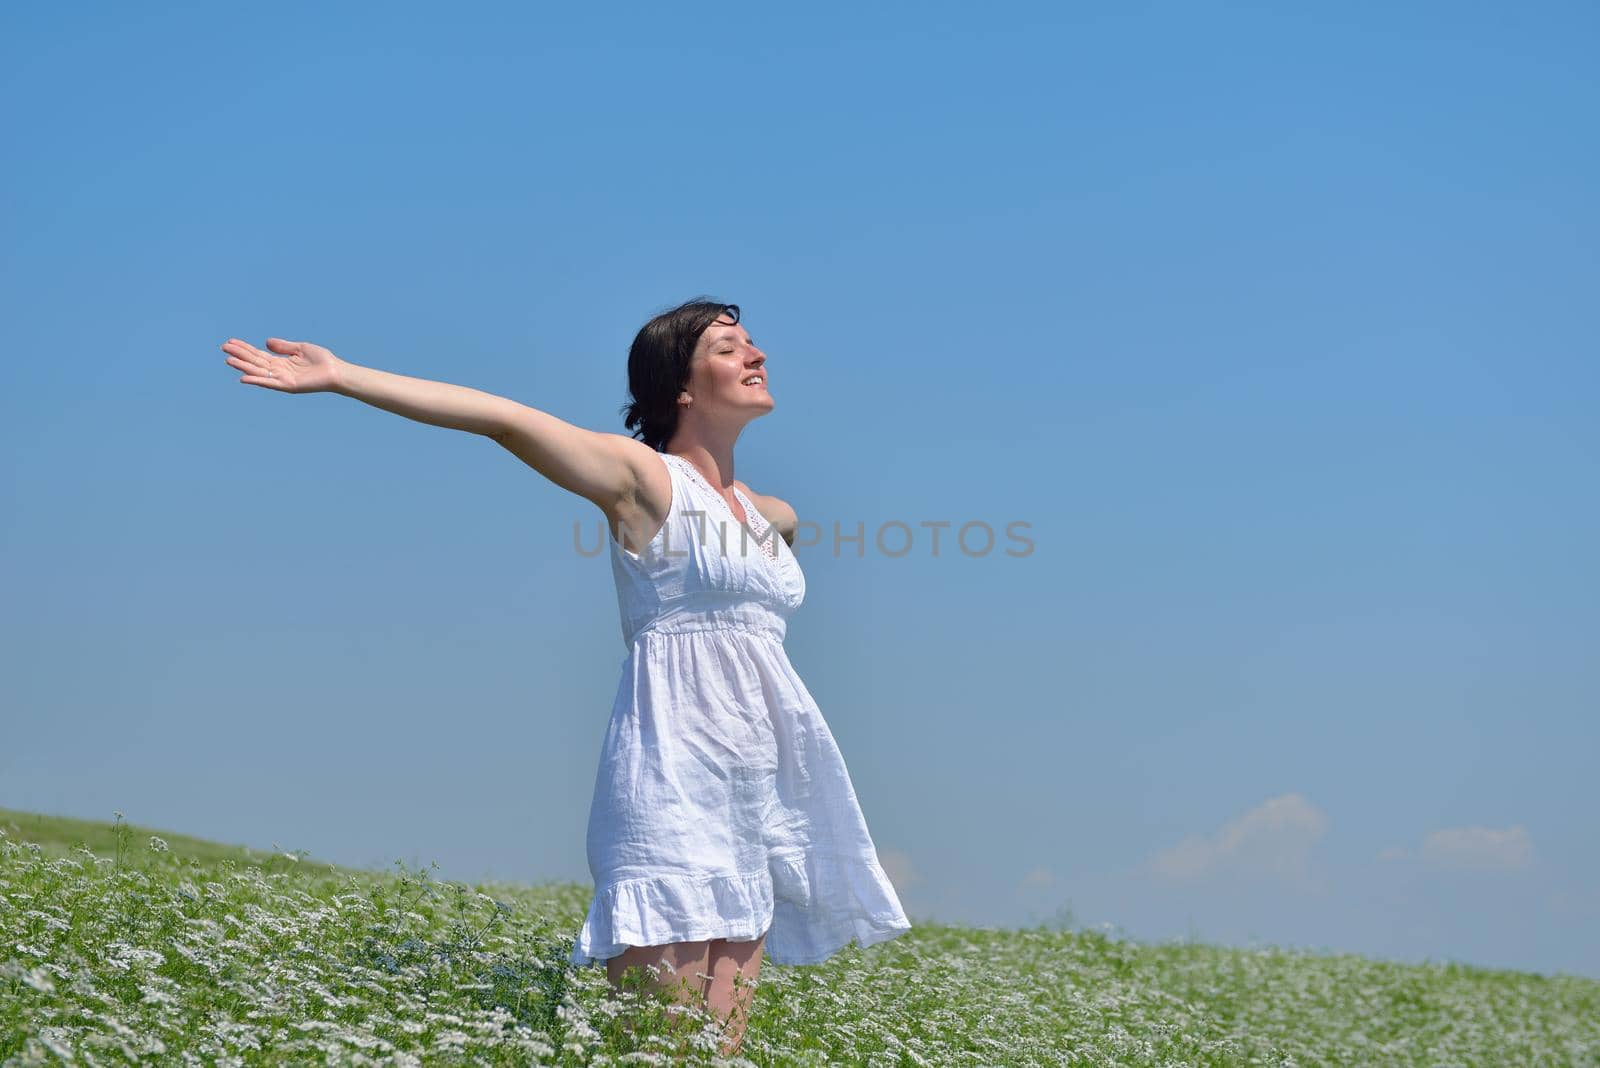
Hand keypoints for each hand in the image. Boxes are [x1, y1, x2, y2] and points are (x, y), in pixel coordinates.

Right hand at [221, 337, 346, 393]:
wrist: (336, 371)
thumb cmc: (321, 360)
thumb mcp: (300, 348)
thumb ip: (283, 346)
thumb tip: (266, 342)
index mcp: (280, 362)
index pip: (258, 354)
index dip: (244, 348)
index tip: (230, 341)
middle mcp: (278, 371)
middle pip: (255, 362)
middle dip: (239, 355)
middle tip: (223, 347)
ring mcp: (282, 379)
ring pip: (258, 371)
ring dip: (243, 366)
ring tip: (228, 359)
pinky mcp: (288, 385)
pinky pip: (269, 383)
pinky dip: (256, 380)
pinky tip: (243, 378)